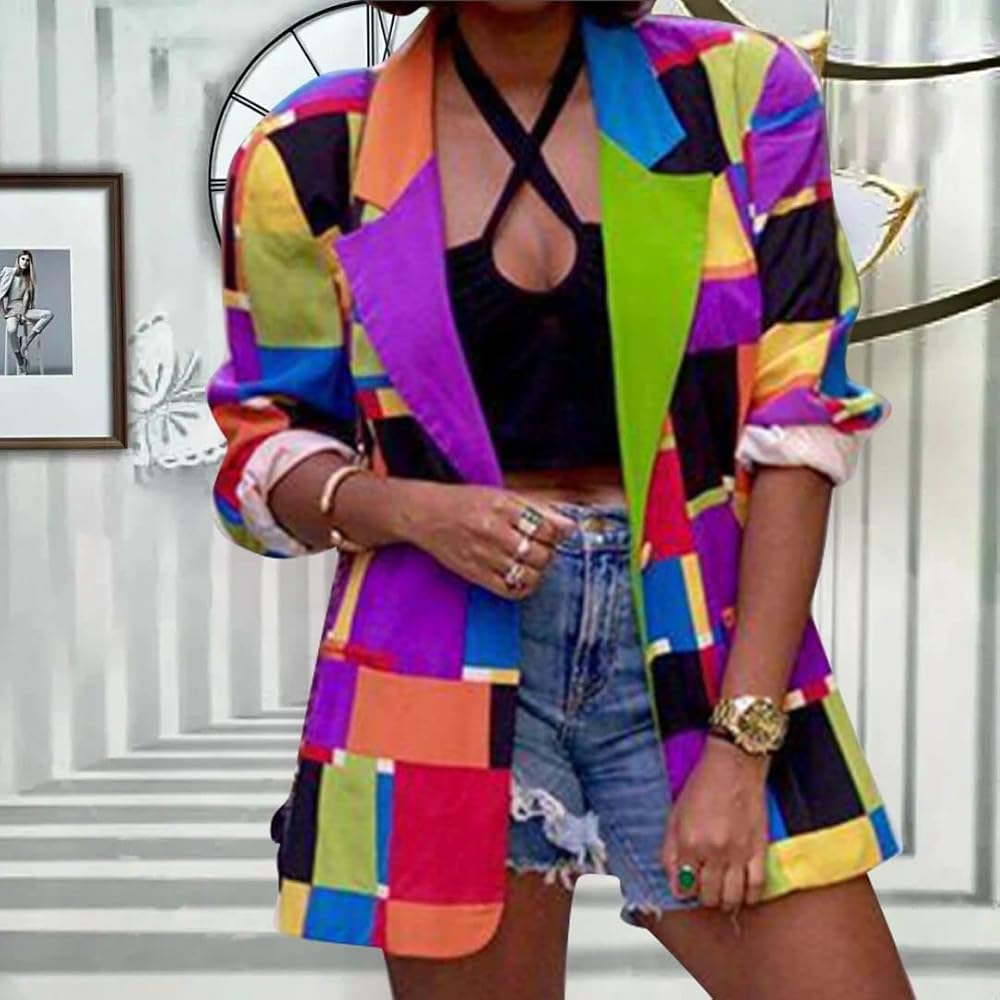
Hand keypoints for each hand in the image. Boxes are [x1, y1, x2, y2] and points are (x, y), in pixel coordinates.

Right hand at [397, 481, 577, 598]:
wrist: (426, 514)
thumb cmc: (465, 502)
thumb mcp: (502, 496)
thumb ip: (537, 509)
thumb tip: (569, 526)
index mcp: (502, 506)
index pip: (546, 528)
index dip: (556, 534)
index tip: (554, 534)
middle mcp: (492, 531)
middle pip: (539, 553)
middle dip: (548, 553)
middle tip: (543, 548)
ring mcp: (483, 555)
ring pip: (528, 573)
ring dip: (537, 570)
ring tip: (531, 562)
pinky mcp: (474, 574)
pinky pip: (510, 589)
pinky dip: (522, 586)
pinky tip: (520, 576)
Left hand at [661, 735, 770, 913]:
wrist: (734, 765)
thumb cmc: (703, 785)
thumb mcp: (675, 815)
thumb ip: (670, 851)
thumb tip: (675, 882)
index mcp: (688, 842)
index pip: (684, 887)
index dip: (684, 891)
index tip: (687, 887)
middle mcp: (713, 851)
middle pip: (708, 897)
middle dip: (704, 898)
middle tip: (705, 889)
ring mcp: (738, 852)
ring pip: (732, 897)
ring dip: (726, 901)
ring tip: (723, 895)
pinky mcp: (760, 850)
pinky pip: (757, 886)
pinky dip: (750, 896)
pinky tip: (744, 894)